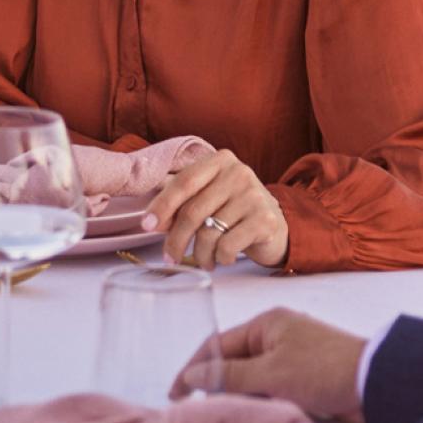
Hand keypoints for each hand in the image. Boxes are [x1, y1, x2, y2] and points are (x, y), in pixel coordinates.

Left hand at [143, 149, 287, 268]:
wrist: (275, 226)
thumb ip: (180, 199)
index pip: (183, 182)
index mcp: (219, 161)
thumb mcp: (207, 195)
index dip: (162, 205)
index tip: (147, 226)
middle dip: (176, 239)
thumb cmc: (232, 210)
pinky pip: (228, 245)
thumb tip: (151, 220)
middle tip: (169, 257)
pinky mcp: (265, 220)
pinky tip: (223, 258)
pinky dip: (220, 258)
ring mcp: (254, 195)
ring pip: (209, 233)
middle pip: (193, 211)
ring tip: (203, 261)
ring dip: (200, 254)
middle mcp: (238, 173)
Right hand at [172, 306, 365, 422]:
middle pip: (233, 359)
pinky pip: (271, 383)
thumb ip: (228, 375)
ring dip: (240, 392)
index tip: (176, 393)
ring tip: (230, 411)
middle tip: (203, 407)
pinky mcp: (305, 372)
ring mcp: (292, 352)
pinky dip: (260, 397)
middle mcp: (276, 332)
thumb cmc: (323, 371)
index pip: (217, 343)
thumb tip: (191, 375)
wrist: (378, 383)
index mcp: (266, 322)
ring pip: (251, 374)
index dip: (193, 368)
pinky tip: (257, 409)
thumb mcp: (271, 374)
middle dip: (217, 383)